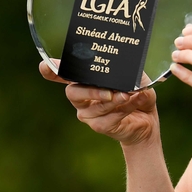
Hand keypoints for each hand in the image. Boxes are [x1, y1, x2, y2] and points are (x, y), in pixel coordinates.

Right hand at [39, 60, 158, 145]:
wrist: (147, 120)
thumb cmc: (137, 94)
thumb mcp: (138, 79)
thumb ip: (132, 75)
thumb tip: (130, 73)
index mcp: (86, 81)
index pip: (64, 75)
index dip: (52, 70)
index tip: (44, 65)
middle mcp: (82, 97)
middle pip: (73, 92)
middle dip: (91, 91)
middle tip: (110, 92)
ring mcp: (88, 114)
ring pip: (95, 106)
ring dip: (115, 100)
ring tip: (128, 95)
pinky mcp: (99, 126)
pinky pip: (109, 118)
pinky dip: (125, 108)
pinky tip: (135, 101)